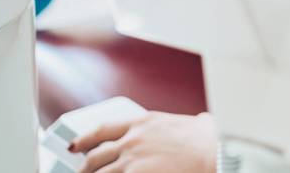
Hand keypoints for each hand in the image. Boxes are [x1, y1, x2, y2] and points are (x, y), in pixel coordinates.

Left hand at [72, 111, 216, 171]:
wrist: (215, 152)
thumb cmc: (208, 139)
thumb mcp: (190, 122)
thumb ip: (178, 125)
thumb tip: (198, 123)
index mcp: (143, 122)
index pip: (103, 129)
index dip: (84, 139)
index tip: (75, 146)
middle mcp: (132, 139)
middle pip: (95, 156)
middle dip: (85, 168)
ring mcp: (132, 160)